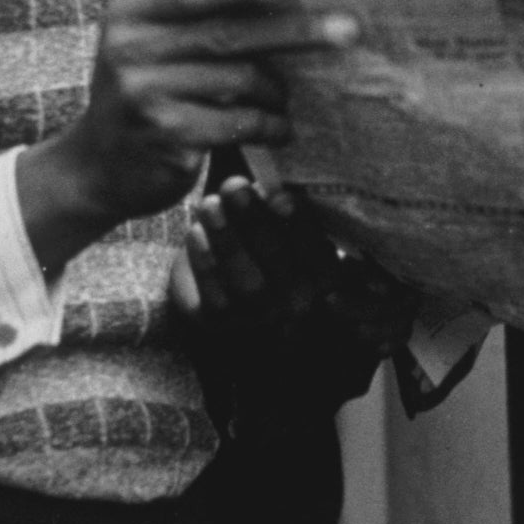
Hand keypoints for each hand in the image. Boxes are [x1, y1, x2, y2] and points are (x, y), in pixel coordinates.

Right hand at [17, 0, 354, 270]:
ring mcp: (145, 96)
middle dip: (295, 32)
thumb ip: (196, 22)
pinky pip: (238, 123)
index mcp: (131, 16)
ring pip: (241, 82)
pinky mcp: (167, 137)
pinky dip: (269, 126)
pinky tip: (281, 131)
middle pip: (228, 35)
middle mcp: (131, 51)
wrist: (95, 170)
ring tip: (288, 101)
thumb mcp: (151, 50)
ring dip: (279, 92)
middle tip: (347, 30)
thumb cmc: (143, 98)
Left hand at [181, 179, 419, 361]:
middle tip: (234, 187)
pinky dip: (203, 264)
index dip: (298, 224)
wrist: (252, 336)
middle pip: (278, 261)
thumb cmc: (276, 271)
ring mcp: (263, 323)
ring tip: (210, 205)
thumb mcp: (298, 250)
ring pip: (246, 281)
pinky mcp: (224, 330)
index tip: (280, 195)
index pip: (315, 250)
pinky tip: (195, 234)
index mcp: (328, 284)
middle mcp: (300, 308)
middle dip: (254, 221)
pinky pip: (215, 297)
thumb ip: (293, 223)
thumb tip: (276, 193)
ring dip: (225, 239)